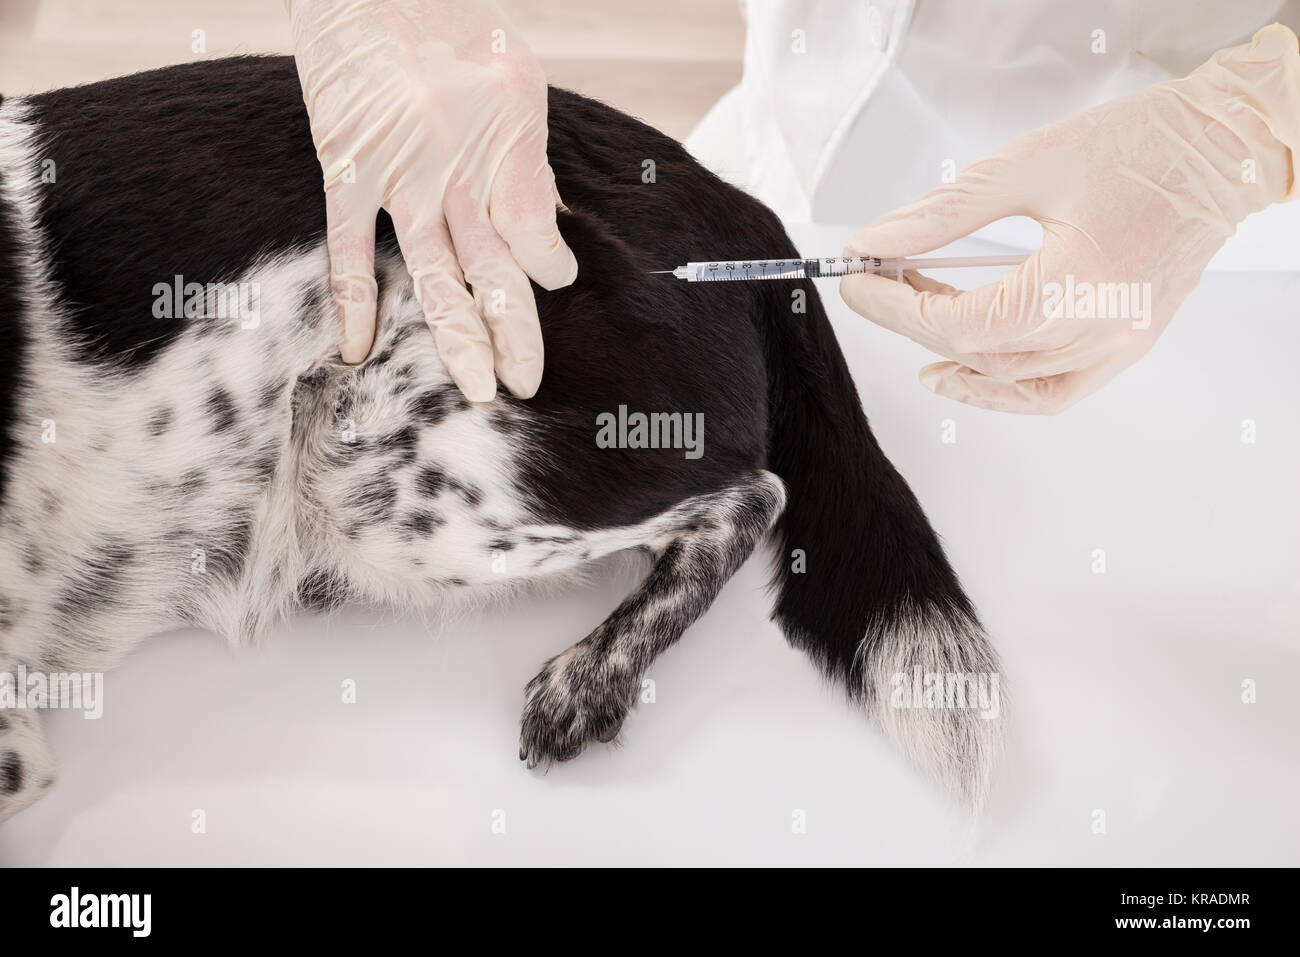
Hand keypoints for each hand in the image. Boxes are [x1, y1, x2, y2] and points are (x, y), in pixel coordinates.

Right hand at [290, 0, 577, 400]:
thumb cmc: (448, 23)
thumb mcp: (517, 81)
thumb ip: (527, 162)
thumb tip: (546, 231)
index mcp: (505, 147)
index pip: (536, 236)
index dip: (547, 270)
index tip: (549, 283)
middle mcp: (459, 172)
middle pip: (494, 269)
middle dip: (514, 332)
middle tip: (527, 384)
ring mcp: (401, 178)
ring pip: (435, 273)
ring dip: (457, 336)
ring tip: (475, 390)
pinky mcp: (347, 172)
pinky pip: (349, 248)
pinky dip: (355, 300)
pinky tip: (359, 349)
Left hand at [840, 24, 1299, 413]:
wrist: (1223, 147)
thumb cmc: (1143, 146)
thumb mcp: (1026, 165)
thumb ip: (944, 213)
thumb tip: (877, 240)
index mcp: (1076, 283)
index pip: (958, 324)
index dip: (895, 308)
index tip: (857, 280)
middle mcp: (1100, 328)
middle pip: (977, 352)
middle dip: (912, 319)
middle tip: (879, 281)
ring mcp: (1117, 345)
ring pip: (1009, 378)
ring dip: (950, 350)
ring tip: (915, 310)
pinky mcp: (1126, 344)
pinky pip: (1052, 393)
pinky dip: (1000, 389)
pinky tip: (958, 371)